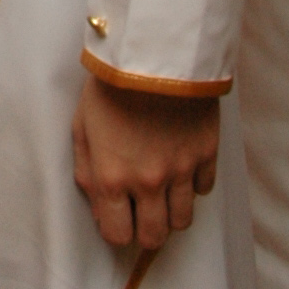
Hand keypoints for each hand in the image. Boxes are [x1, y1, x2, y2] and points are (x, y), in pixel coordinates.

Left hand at [72, 74, 219, 252]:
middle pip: (155, 237)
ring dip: (171, 213)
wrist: (153, 51)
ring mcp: (181, 170)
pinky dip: (193, 184)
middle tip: (143, 211)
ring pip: (182, 220)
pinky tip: (182, 165)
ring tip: (163, 192)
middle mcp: (148, 182)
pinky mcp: (207, 153)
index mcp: (112, 178)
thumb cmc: (110, 85)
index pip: (118, 236)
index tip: (120, 218)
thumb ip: (87, 173)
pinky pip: (204, 190)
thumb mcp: (82, 127)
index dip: (118, 231)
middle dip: (146, 230)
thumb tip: (100, 208)